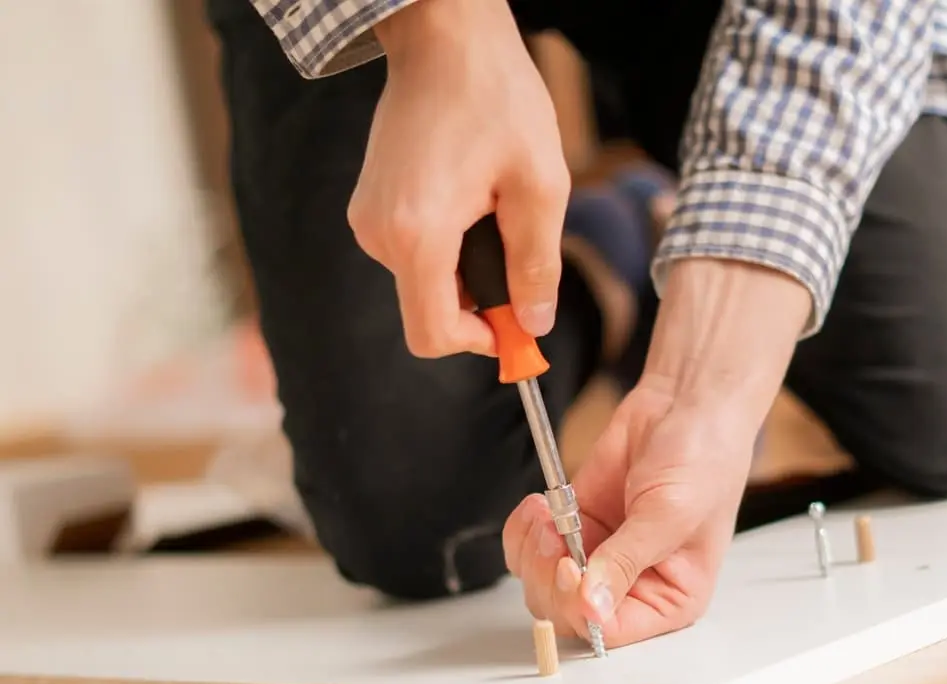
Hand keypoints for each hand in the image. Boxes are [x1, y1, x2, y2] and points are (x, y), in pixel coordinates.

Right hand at [348, 0, 569, 357]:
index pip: (434, 334)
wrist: (444, 39)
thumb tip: (534, 325)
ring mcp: (368, 219)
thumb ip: (536, 264)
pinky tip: (472, 195)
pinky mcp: (370, 206)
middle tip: (517, 244)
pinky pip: (415, 252)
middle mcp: (379, 234)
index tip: (518, 325)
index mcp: (417, 234)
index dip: (480, 342)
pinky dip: (448, 244)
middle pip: (432, 309)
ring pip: (426, 281)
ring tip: (494, 205)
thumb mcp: (539, 185)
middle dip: (481, 296)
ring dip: (467, 264)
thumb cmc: (495, 99)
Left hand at [503, 259, 813, 646]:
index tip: (568, 568)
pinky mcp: (576, 527)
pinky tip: (539, 506)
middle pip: (568, 612)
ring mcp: (599, 556)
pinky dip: (524, 531)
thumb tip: (591, 606)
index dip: (580, 607)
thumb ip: (627, 561)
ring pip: (542, 583)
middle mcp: (633, 586)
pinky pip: (532, 548)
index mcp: (670, 598)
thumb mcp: (669, 514)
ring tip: (546, 515)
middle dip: (549, 578)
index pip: (611, 631)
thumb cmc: (703, 459)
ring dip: (532, 553)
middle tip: (552, 537)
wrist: (686, 404)